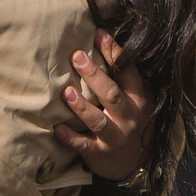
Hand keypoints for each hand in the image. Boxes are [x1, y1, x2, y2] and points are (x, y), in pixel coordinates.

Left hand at [57, 33, 154, 182]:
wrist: (129, 162)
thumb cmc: (125, 120)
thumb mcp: (132, 99)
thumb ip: (120, 77)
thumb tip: (99, 39)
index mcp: (138, 99)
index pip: (128, 72)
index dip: (114, 52)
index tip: (98, 33)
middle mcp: (129, 117)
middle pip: (112, 94)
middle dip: (94, 75)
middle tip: (76, 56)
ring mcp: (115, 136)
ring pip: (98, 120)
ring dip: (82, 107)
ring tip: (66, 92)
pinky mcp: (99, 152)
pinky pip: (84, 144)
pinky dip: (70, 137)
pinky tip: (57, 127)